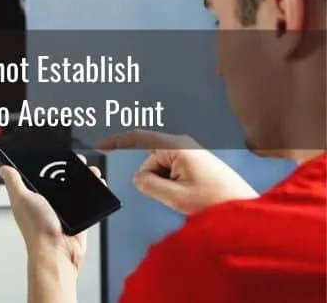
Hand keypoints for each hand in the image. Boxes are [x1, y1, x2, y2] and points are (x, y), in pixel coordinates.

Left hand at [0, 154, 104, 270]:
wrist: (58, 253)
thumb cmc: (37, 229)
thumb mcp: (22, 198)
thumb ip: (13, 182)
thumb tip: (4, 168)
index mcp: (33, 197)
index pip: (41, 175)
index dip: (49, 164)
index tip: (57, 154)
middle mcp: (48, 204)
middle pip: (61, 181)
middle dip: (71, 169)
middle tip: (79, 161)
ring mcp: (65, 212)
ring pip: (77, 190)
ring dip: (86, 179)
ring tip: (92, 172)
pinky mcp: (79, 219)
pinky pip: (89, 203)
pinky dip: (95, 193)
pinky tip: (99, 185)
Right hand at [98, 130, 258, 214]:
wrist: (245, 210)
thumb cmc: (219, 201)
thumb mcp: (175, 196)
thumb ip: (148, 184)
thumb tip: (138, 178)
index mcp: (178, 146)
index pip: (139, 137)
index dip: (117, 141)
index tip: (102, 144)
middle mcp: (184, 146)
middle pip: (150, 160)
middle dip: (153, 179)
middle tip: (171, 196)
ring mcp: (191, 155)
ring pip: (160, 170)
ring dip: (165, 186)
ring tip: (187, 198)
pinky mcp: (195, 165)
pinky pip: (172, 174)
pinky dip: (173, 186)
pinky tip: (189, 197)